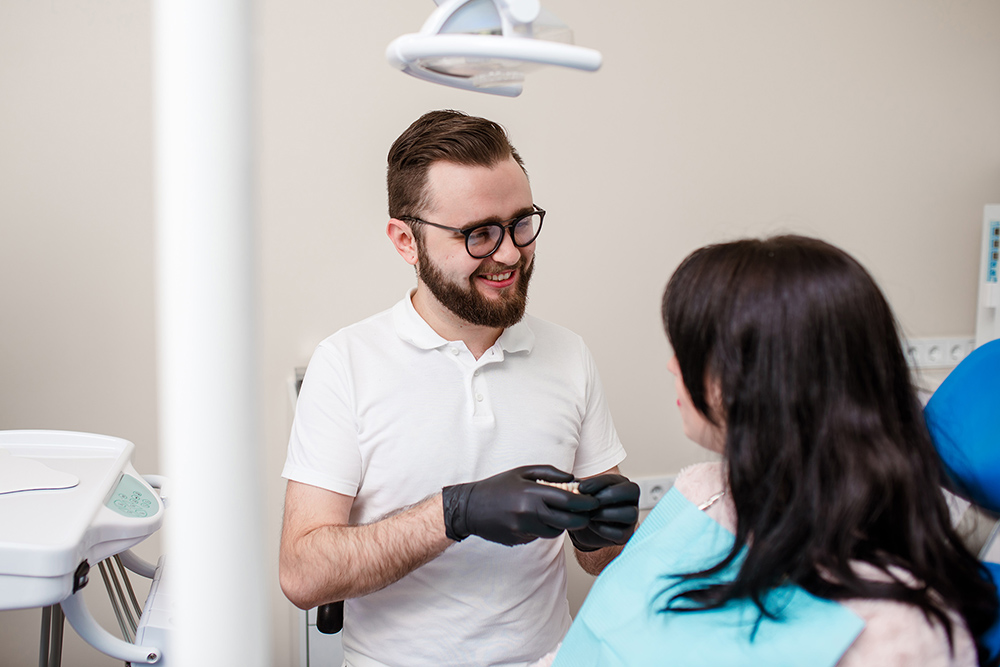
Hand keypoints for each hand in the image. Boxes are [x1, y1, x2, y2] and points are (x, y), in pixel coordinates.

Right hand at [442, 465, 599, 546]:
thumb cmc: (498, 486)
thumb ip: (550, 473)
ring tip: (560, 513)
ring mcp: (524, 529)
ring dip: (563, 524)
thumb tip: (573, 480)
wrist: (470, 508)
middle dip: (582, 518)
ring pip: (556, 531)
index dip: (586, 503)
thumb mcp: (522, 472)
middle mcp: (530, 512)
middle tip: (587, 513)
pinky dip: (545, 528)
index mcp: (532, 493)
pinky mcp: (520, 540)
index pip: (569, 501)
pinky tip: (538, 519)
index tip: (594, 501)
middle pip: (568, 521)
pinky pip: (541, 536)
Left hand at [568, 474, 639, 551]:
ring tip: (590, 515)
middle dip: (608, 496)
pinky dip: (604, 529)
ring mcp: (631, 518)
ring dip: (606, 514)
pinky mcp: (626, 535)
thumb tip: (574, 487)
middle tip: (590, 502)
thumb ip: (582, 487)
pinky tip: (593, 525)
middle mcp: (631, 500)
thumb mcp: (585, 492)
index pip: (617, 479)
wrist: (586, 527)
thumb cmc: (588, 505)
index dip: (598, 482)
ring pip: (630, 513)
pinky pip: (621, 533)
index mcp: (622, 485)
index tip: (581, 488)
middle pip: (631, 491)